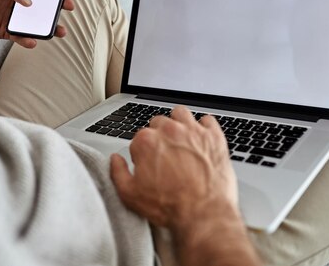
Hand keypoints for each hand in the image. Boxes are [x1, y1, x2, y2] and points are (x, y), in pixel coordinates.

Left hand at [0, 0, 74, 47]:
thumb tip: (29, 2)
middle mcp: (13, 0)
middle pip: (39, 3)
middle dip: (55, 6)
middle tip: (67, 8)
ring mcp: (9, 16)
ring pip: (33, 22)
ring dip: (46, 26)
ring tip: (57, 31)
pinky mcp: (3, 31)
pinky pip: (20, 36)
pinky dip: (27, 39)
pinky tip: (31, 41)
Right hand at [110, 106, 239, 230]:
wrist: (203, 215)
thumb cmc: (170, 206)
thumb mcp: (130, 195)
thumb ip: (117, 173)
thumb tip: (115, 160)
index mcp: (146, 142)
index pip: (139, 138)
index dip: (142, 153)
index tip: (149, 164)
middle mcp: (169, 131)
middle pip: (159, 123)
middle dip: (159, 137)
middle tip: (165, 155)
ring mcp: (193, 132)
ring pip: (181, 114)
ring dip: (179, 123)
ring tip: (181, 140)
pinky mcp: (214, 137)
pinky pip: (208, 120)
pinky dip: (204, 127)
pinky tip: (202, 139)